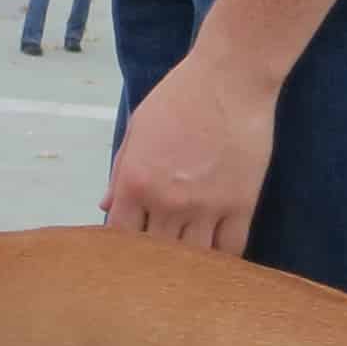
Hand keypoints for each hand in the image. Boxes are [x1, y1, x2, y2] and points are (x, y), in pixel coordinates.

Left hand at [103, 46, 277, 253]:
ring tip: (183, 264)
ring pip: (191, 258)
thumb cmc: (178, 98)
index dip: (119, 248)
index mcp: (135, 182)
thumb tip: (105, 205)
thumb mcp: (137, 130)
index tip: (124, 249)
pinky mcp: (241, 205)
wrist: (229, 81)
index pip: (118, 235)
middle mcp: (167, 201)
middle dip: (150, 260)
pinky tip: (215, 256)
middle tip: (153, 261)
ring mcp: (206, 206)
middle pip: (153, 253)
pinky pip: (231, 249)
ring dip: (185, 264)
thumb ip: (120, 171)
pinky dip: (221, 258)